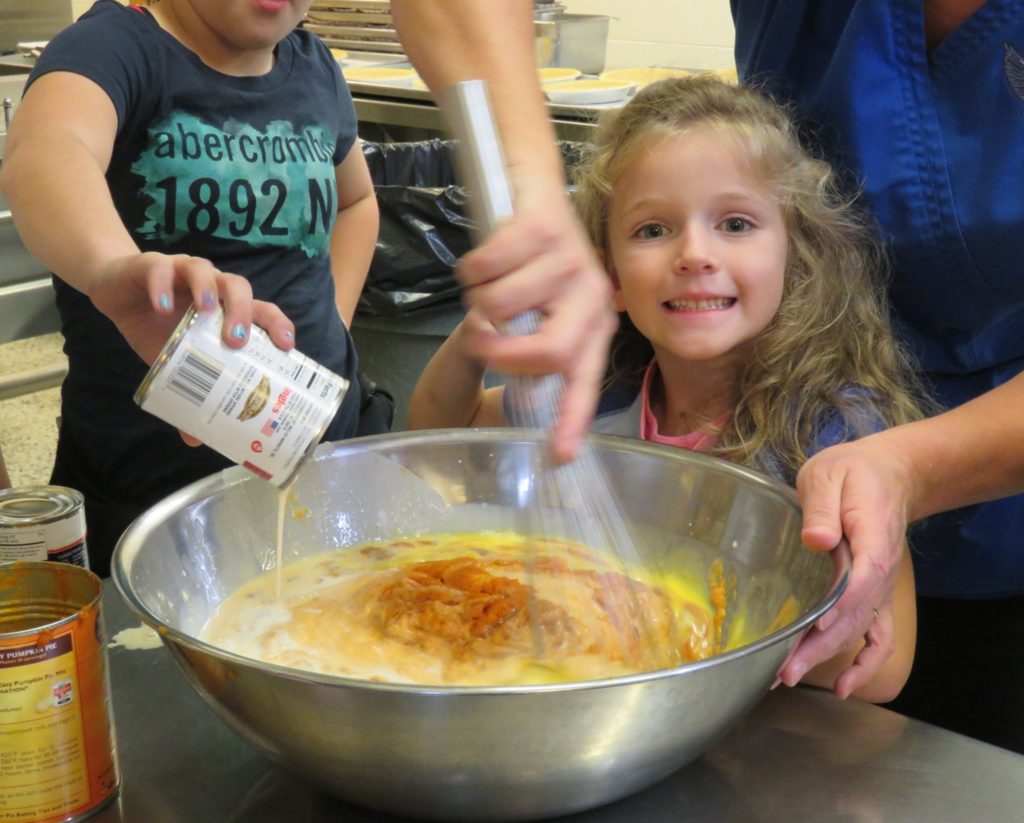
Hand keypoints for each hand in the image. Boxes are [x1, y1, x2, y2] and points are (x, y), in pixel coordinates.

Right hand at [88, 252, 295, 447]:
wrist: (116, 294)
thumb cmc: (157, 327)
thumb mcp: (173, 362)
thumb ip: (186, 393)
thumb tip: (195, 440)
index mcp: (227, 308)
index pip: (263, 311)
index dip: (278, 325)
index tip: (286, 346)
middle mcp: (213, 286)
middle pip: (239, 287)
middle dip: (243, 311)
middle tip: (237, 340)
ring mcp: (183, 271)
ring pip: (205, 271)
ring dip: (209, 291)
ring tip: (206, 313)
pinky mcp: (151, 265)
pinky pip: (160, 270)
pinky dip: (163, 286)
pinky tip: (162, 306)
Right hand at [456, 179, 616, 460]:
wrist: (530, 188)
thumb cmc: (532, 259)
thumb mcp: (542, 309)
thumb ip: (534, 347)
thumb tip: (523, 390)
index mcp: (593, 323)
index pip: (584, 380)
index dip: (571, 420)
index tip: (558, 455)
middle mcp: (591, 294)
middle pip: (550, 351)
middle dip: (503, 352)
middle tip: (482, 338)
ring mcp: (570, 259)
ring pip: (503, 306)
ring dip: (479, 297)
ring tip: (490, 283)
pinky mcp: (543, 228)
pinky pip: (486, 267)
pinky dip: (472, 266)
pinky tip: (486, 257)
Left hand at [781, 433, 912, 692]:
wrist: (889, 476)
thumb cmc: (853, 473)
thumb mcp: (831, 475)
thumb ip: (823, 506)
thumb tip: (818, 538)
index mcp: (872, 539)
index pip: (862, 579)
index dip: (841, 606)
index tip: (815, 627)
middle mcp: (881, 573)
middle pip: (855, 617)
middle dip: (819, 647)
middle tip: (782, 670)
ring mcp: (880, 589)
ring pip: (860, 632)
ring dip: (829, 659)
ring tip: (791, 677)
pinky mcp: (873, 596)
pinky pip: (878, 637)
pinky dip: (864, 665)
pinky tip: (842, 686)